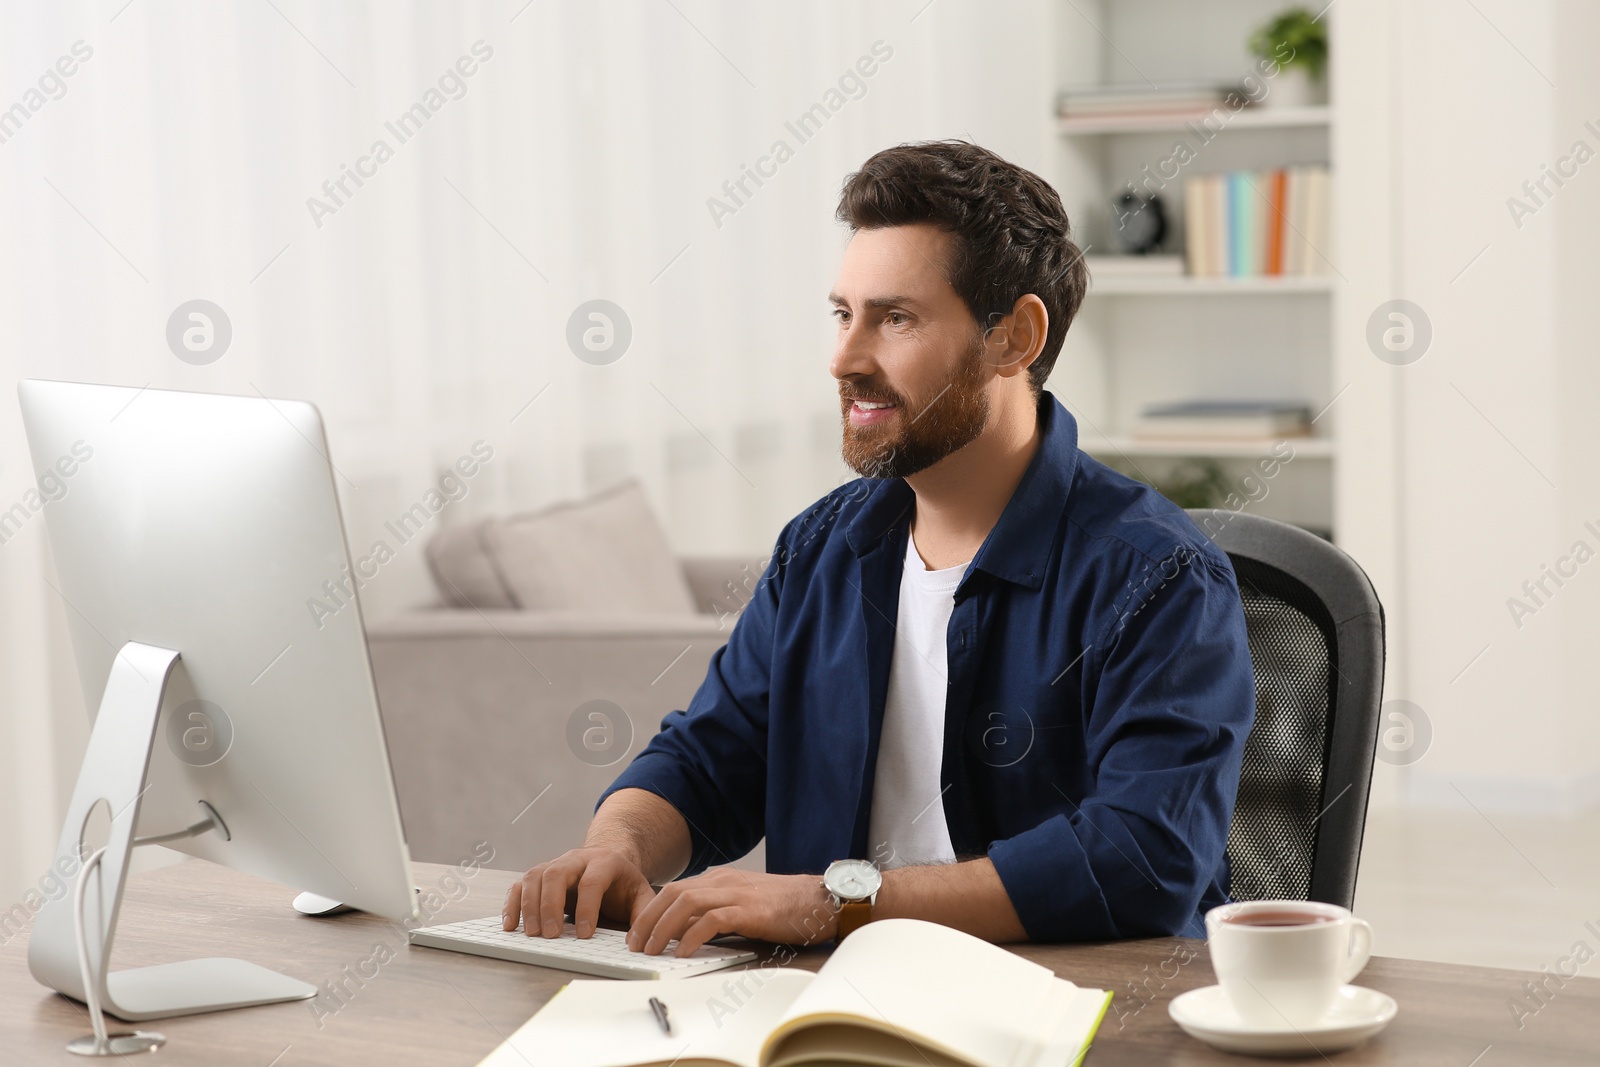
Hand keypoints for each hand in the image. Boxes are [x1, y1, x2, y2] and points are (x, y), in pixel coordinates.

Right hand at [502, 846, 655, 938]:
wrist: (608, 861)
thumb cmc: (622, 884)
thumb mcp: (641, 895)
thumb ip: (644, 915)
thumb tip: (637, 943)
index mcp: (605, 861)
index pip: (592, 881)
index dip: (588, 907)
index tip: (585, 935)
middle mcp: (576, 859)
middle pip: (557, 874)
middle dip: (551, 905)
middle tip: (551, 935)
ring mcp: (555, 864)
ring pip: (535, 876)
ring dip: (530, 905)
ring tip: (532, 934)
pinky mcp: (539, 875)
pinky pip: (520, 884)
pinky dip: (512, 903)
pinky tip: (510, 925)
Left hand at [628, 868, 837, 956]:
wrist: (819, 899)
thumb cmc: (784, 906)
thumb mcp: (743, 904)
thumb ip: (716, 912)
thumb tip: (685, 934)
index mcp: (720, 878)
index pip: (674, 890)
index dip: (651, 910)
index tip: (637, 932)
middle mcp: (723, 881)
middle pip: (673, 893)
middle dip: (648, 918)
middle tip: (635, 943)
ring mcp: (736, 893)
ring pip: (686, 903)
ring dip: (662, 927)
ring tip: (651, 949)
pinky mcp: (749, 910)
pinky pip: (712, 920)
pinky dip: (691, 935)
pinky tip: (681, 951)